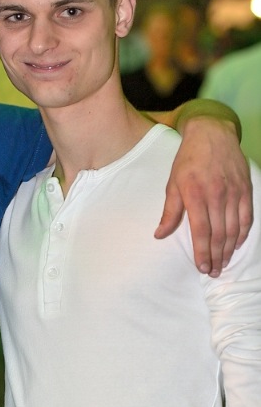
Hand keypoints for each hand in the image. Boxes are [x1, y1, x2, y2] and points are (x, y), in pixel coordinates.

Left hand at [154, 117, 252, 276]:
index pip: (201, 231)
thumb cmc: (188, 160)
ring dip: (229, 250)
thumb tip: (159, 234)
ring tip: (223, 264)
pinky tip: (236, 244)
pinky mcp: (245, 189)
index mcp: (195, 194)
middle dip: (216, 256)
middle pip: (219, 234)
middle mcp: (217, 195)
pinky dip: (243, 233)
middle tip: (213, 272)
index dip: (202, 252)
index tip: (202, 267)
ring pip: (234, 229)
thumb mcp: (173, 184)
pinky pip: (247, 217)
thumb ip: (169, 212)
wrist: (212, 134)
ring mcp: (234, 192)